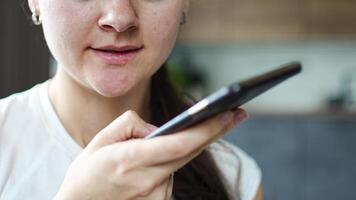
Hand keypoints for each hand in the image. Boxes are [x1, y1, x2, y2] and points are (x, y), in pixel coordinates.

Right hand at [54, 109, 246, 199]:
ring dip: (187, 145)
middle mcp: (146, 181)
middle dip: (216, 131)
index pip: (179, 145)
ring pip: (181, 163)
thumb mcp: (100, 140)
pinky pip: (172, 175)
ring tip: (186, 132)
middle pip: (191, 153)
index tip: (229, 114)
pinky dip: (172, 161)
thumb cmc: (87, 174)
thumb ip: (132, 126)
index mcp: (130, 160)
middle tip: (236, 113)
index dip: (207, 130)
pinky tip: (159, 159)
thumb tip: (158, 128)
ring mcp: (154, 196)